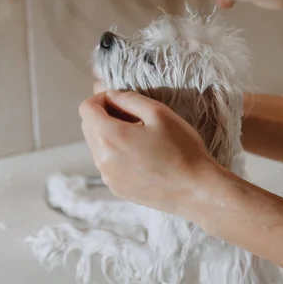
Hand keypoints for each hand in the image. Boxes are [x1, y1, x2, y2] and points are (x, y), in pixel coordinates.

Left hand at [79, 90, 219, 219]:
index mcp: (109, 136)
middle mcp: (102, 159)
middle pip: (87, 127)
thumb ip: (128, 98)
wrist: (195, 189)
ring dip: (109, 135)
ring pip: (96, 146)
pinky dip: (115, 154)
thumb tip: (110, 93)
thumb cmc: (181, 149)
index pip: (87, 108)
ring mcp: (107, 177)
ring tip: (138, 137)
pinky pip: (106, 164)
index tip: (120, 100)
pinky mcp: (116, 188)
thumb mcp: (159, 113)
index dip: (101, 97)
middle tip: (132, 116)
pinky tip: (140, 155)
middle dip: (103, 115)